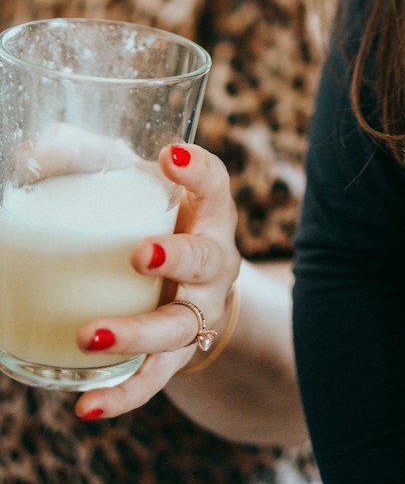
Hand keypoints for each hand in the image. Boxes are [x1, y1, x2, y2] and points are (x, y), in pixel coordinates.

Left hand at [73, 144, 239, 422]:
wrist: (194, 293)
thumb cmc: (159, 222)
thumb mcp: (138, 187)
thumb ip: (92, 161)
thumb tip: (35, 149)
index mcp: (208, 214)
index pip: (216, 185)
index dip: (199, 170)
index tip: (169, 156)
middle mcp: (213, 263)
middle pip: (207, 259)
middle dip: (176, 257)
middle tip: (138, 255)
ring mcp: (198, 312)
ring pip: (178, 327)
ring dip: (136, 332)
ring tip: (91, 336)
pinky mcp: (177, 355)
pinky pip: (153, 379)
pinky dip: (122, 395)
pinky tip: (86, 407)